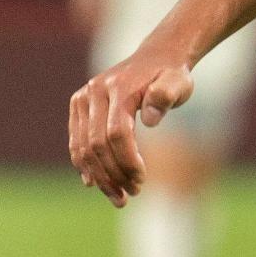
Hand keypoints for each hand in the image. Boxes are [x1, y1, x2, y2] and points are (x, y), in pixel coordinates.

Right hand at [68, 52, 194, 206]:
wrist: (155, 58)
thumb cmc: (171, 75)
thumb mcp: (179, 82)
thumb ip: (167, 95)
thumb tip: (149, 118)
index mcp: (118, 88)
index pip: (117, 133)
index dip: (127, 161)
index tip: (141, 181)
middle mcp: (94, 92)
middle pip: (96, 143)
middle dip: (113, 174)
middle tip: (132, 194)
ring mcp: (83, 99)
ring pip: (83, 146)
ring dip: (99, 176)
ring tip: (119, 197)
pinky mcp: (79, 106)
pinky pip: (76, 141)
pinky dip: (84, 164)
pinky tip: (95, 183)